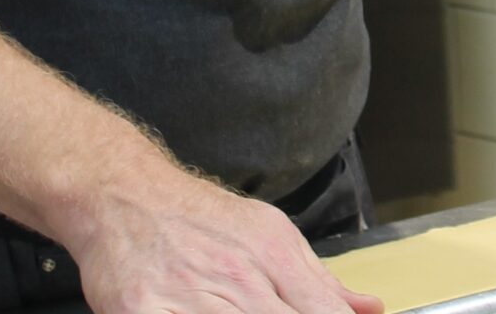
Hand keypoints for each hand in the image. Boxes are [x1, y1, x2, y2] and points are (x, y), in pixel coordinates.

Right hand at [59, 163, 382, 313]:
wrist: (125, 194)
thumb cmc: (199, 218)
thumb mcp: (269, 233)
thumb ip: (320, 279)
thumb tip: (370, 308)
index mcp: (273, 256)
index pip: (324, 312)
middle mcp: (235, 278)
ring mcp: (189, 298)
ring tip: (239, 313)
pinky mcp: (142, 312)